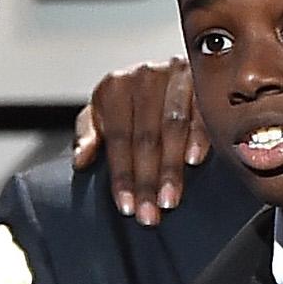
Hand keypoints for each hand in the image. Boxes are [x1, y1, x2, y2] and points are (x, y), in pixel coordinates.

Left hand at [72, 57, 209, 225]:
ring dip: (171, 167)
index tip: (127, 207)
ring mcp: (174, 74)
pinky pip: (201, 111)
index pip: (118, 138)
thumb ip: (90, 135)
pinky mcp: (202, 78)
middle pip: (145, 137)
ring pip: (173, 127)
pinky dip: (198, 136)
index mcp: (115, 87)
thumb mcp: (105, 112)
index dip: (122, 175)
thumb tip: (80, 161)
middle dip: (147, 180)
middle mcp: (143, 77)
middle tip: (149, 214)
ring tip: (169, 200)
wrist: (171, 68)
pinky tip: (194, 161)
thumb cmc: (134, 99)